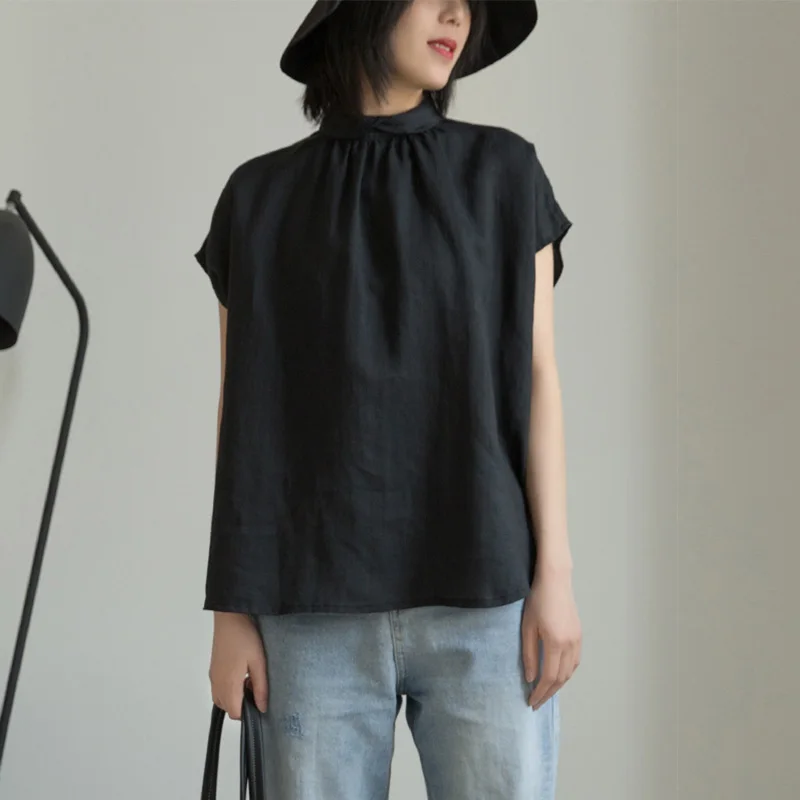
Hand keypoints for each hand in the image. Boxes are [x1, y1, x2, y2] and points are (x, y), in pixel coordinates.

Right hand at [209, 612, 268, 718]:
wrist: (230, 617)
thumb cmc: (246, 638)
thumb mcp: (259, 662)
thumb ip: (260, 687)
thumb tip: (262, 708)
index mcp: (228, 685)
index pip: (234, 713)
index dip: (248, 713)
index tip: (259, 701)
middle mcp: (217, 684)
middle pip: (227, 707)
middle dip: (241, 705)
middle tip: (256, 688)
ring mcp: (213, 676)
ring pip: (222, 698)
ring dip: (235, 696)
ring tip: (249, 680)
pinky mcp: (213, 668)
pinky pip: (219, 687)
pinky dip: (230, 688)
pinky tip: (242, 672)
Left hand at [522, 568, 581, 709]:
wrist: (555, 581)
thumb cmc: (537, 601)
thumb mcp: (527, 627)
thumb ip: (529, 654)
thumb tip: (531, 679)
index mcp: (555, 643)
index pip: (548, 677)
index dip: (540, 693)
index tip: (531, 702)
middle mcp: (570, 645)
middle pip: (561, 678)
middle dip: (549, 693)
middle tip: (537, 702)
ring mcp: (577, 640)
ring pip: (570, 672)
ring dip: (558, 685)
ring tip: (546, 692)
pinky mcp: (579, 635)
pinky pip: (575, 662)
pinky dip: (566, 673)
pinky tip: (558, 675)